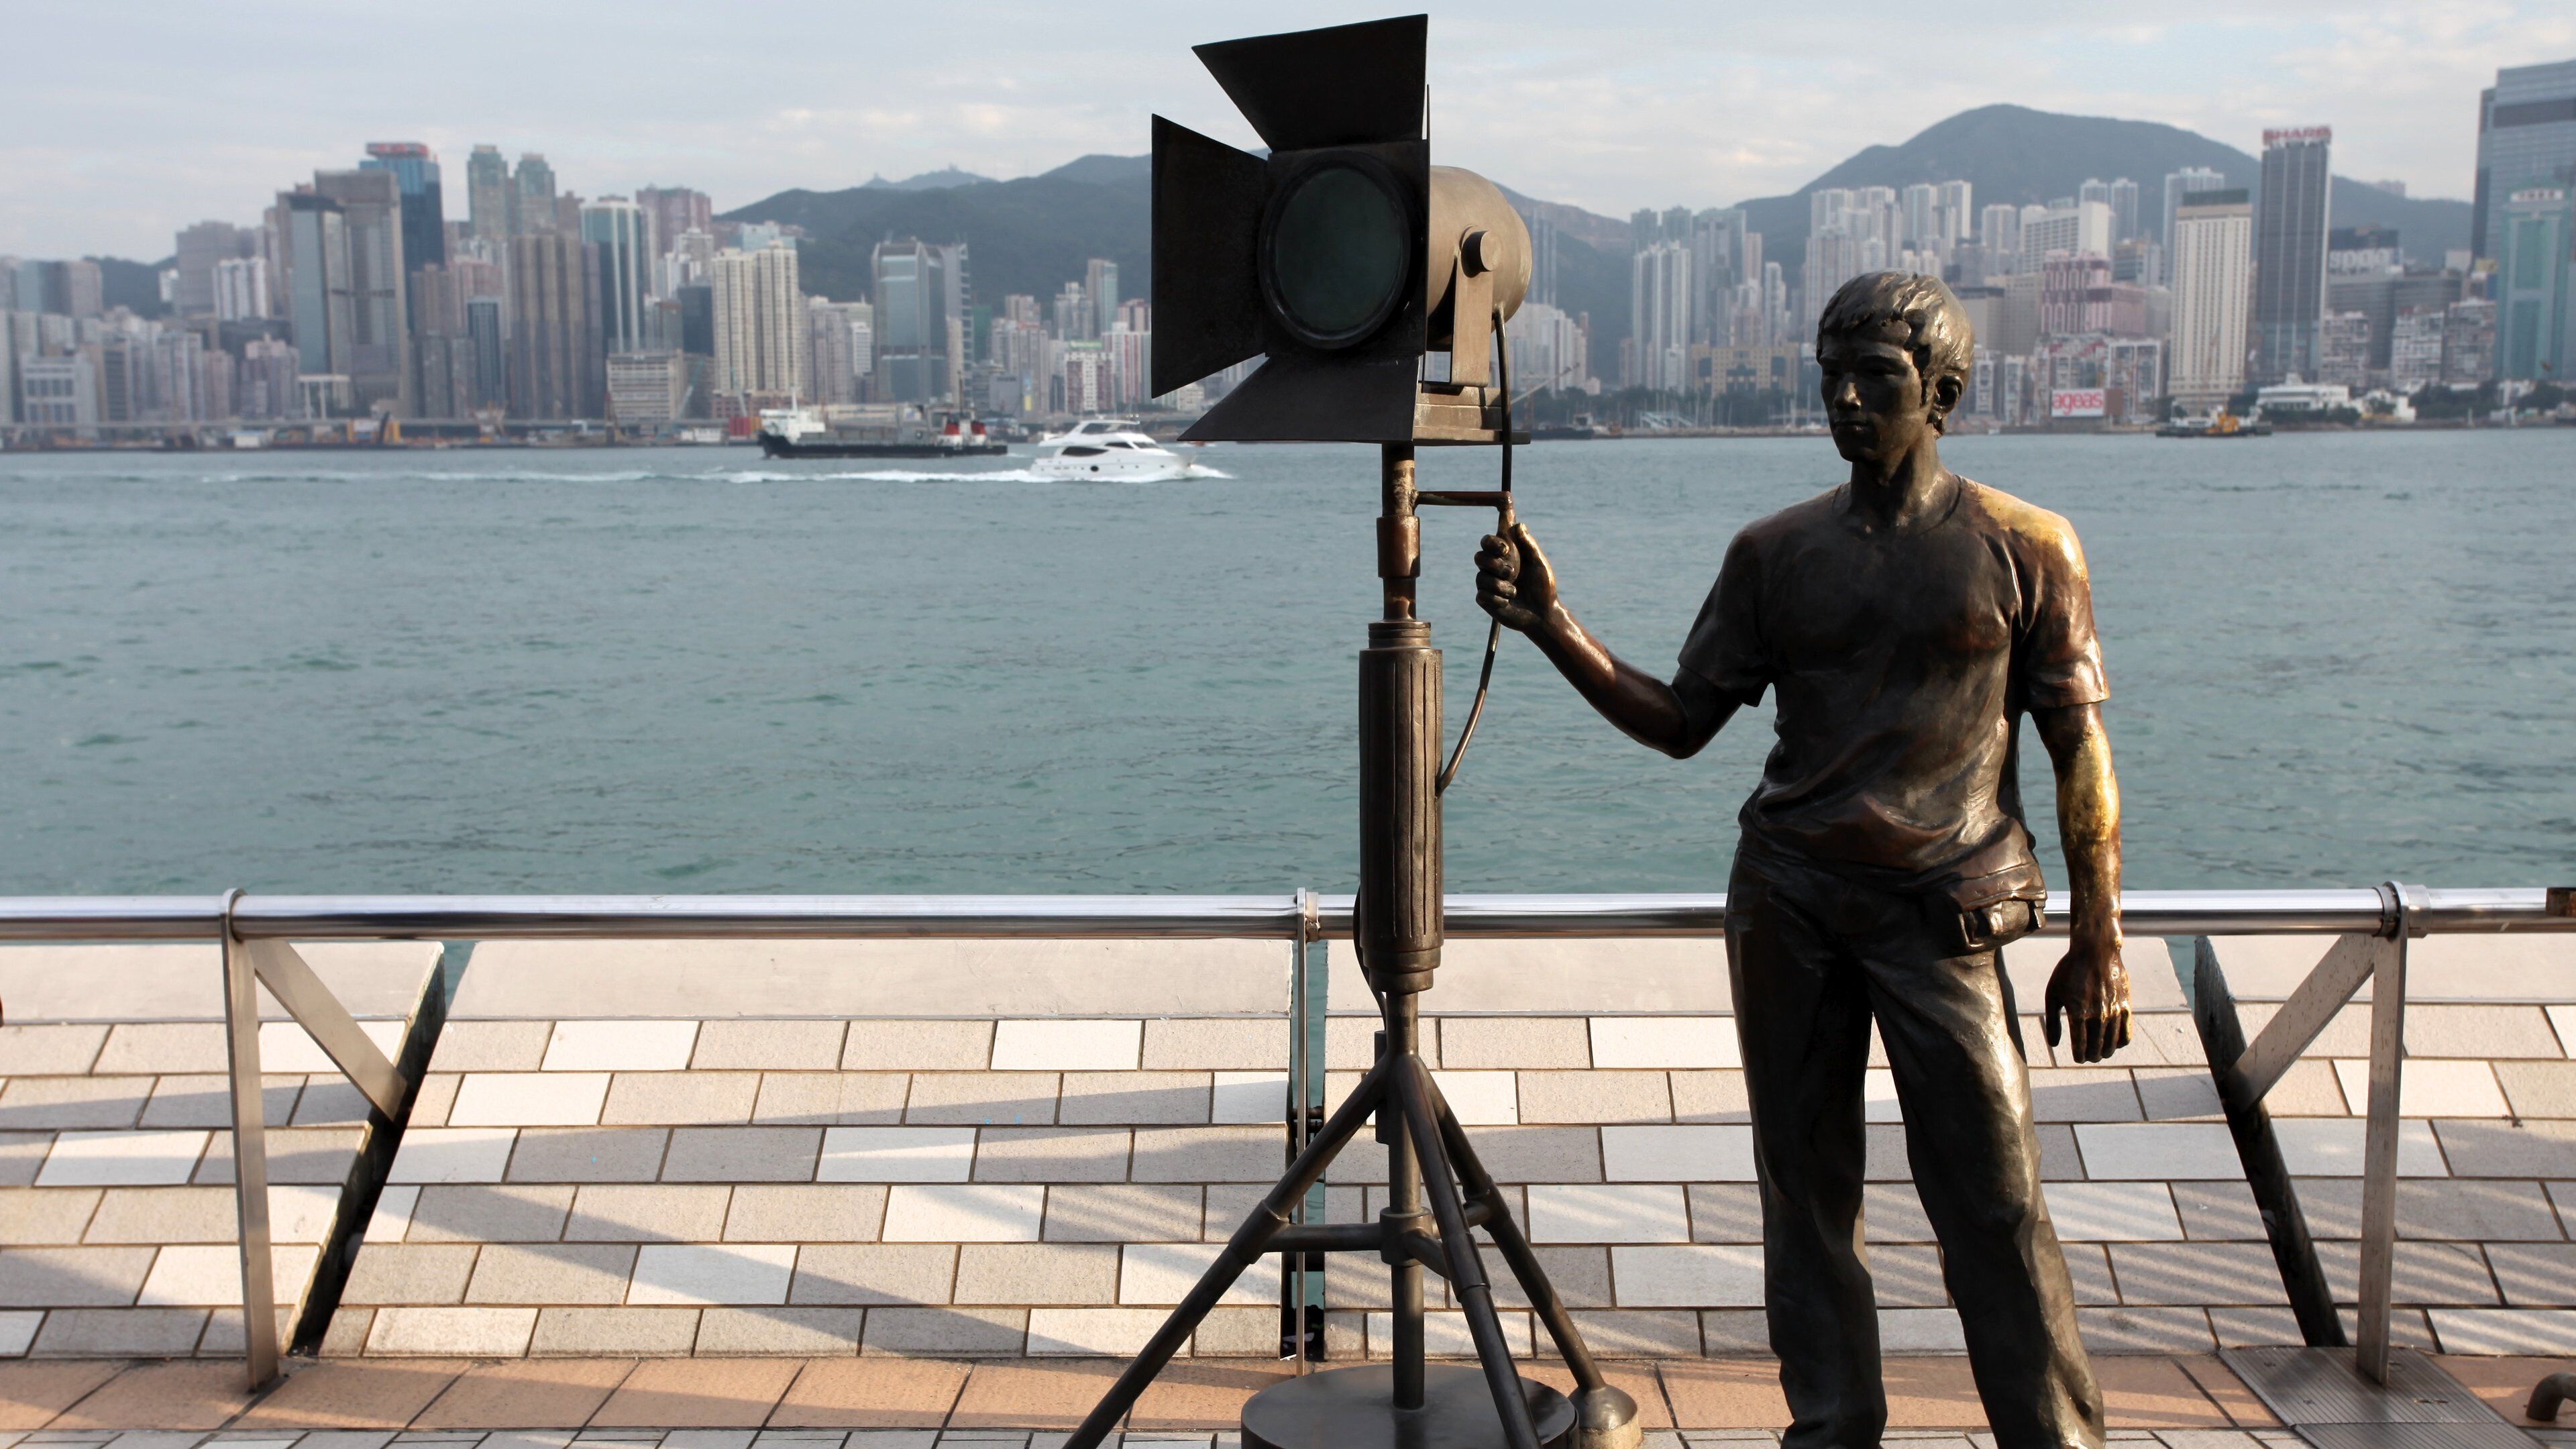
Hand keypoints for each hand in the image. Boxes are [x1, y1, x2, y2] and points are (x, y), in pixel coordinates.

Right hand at [1475, 521, 1558, 632]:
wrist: (1542, 614)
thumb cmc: (1543, 587)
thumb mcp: (1539, 564)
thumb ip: (1529, 545)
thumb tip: (1519, 525)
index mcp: (1507, 555)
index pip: (1491, 540)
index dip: (1492, 540)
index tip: (1506, 544)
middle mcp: (1495, 567)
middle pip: (1479, 556)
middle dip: (1494, 564)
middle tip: (1512, 572)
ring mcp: (1489, 583)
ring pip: (1481, 577)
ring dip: (1500, 585)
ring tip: (1514, 592)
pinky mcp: (1486, 600)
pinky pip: (1482, 595)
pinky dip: (1498, 599)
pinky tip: (1508, 602)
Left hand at [2044, 940, 2130, 1062]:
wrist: (2095, 950)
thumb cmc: (2069, 971)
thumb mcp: (2053, 994)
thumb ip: (2052, 1021)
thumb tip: (2054, 1045)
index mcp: (2077, 1013)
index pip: (2080, 1046)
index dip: (2079, 1056)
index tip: (2078, 1058)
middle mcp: (2097, 1015)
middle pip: (2096, 1048)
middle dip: (2092, 1056)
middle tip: (2089, 1056)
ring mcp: (2113, 1011)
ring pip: (2111, 1044)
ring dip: (2105, 1052)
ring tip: (2099, 1052)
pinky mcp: (2126, 1006)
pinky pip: (2126, 1034)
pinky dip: (2120, 1042)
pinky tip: (2114, 1043)